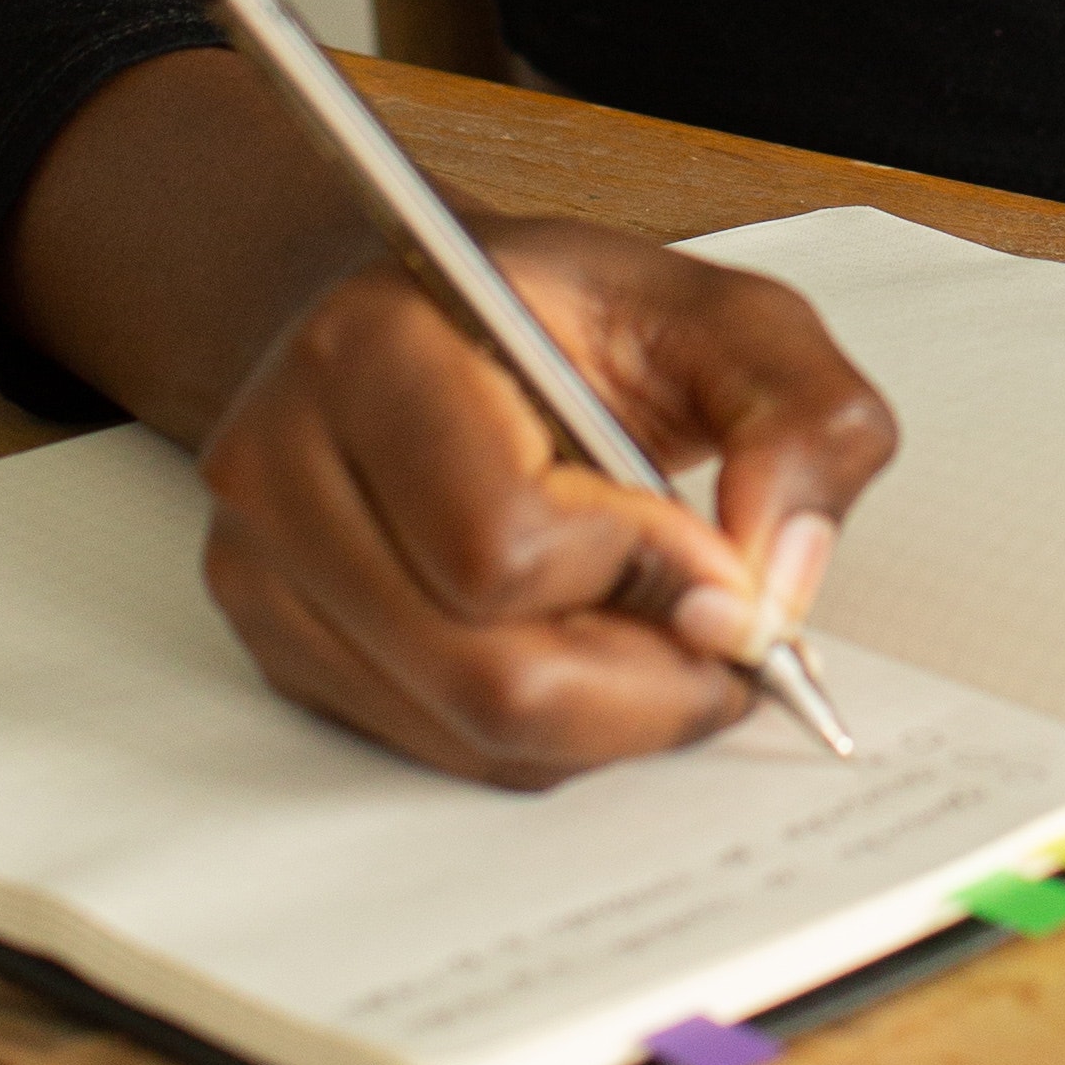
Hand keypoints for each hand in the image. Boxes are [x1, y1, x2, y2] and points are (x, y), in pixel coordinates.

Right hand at [196, 219, 897, 784]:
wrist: (415, 316)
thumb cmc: (552, 314)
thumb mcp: (714, 314)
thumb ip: (798, 417)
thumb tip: (778, 584)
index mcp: (375, 349)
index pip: (505, 542)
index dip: (645, 576)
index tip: (725, 560)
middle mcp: (284, 465)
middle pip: (485, 676)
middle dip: (644, 683)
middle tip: (721, 637)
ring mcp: (266, 569)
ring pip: (468, 733)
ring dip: (606, 717)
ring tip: (659, 631)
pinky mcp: (278, 644)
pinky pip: (439, 750)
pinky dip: (544, 733)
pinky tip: (586, 646)